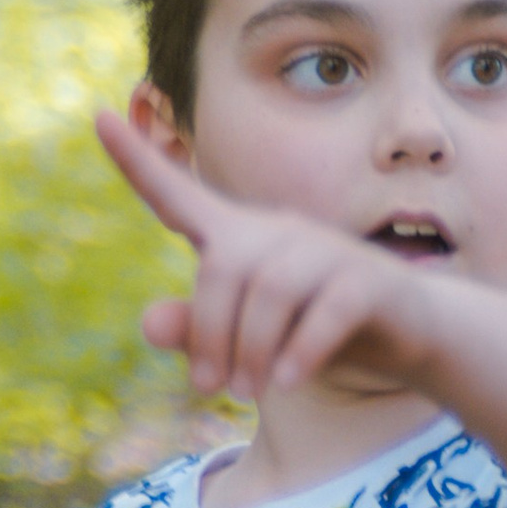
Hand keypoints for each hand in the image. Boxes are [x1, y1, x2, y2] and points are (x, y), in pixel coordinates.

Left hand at [98, 107, 436, 402]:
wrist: (410, 338)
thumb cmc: (312, 332)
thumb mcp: (247, 339)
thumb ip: (199, 331)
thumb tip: (149, 324)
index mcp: (239, 237)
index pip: (177, 196)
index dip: (137, 161)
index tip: (96, 115)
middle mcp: (279, 231)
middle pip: (222, 267)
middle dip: (209, 333)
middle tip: (209, 388)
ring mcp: (328, 250)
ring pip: (269, 291)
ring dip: (251, 350)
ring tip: (246, 392)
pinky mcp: (369, 280)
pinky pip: (323, 311)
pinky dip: (301, 350)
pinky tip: (287, 383)